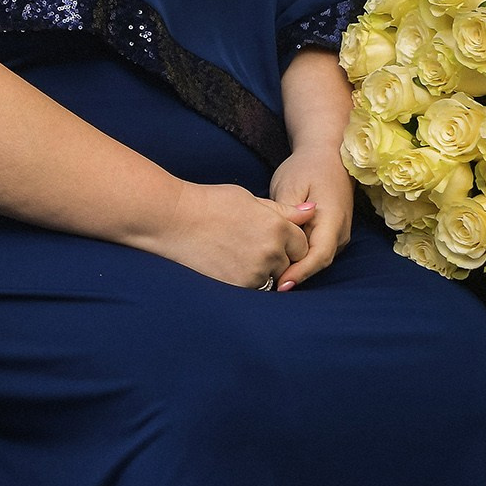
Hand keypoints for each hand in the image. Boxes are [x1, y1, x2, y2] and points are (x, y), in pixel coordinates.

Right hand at [143, 180, 313, 288]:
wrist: (173, 220)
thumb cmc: (209, 203)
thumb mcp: (248, 198)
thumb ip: (283, 210)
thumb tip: (311, 210)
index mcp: (277, 225)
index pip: (301, 242)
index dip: (287, 238)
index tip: (265, 232)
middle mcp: (272, 250)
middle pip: (291, 261)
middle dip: (278, 255)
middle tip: (249, 242)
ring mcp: (256, 270)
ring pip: (274, 276)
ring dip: (264, 269)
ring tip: (237, 252)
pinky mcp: (240, 285)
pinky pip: (256, 286)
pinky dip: (248, 277)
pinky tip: (229, 262)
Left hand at [269, 143, 356, 289]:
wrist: (327, 154)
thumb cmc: (306, 167)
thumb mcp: (292, 185)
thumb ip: (288, 212)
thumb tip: (285, 237)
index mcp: (333, 219)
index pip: (318, 256)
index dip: (300, 272)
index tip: (280, 285)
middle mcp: (341, 232)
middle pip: (318, 262)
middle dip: (295, 275)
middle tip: (267, 287)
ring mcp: (338, 234)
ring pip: (317, 258)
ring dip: (297, 269)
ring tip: (269, 280)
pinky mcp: (331, 233)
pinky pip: (316, 251)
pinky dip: (299, 259)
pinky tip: (278, 264)